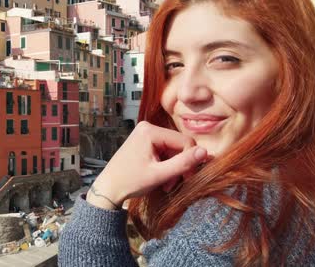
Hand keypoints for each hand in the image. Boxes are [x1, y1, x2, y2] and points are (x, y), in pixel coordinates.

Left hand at [86, 121, 207, 209]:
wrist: (108, 188)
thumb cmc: (130, 182)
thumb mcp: (159, 174)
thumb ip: (183, 163)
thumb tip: (206, 152)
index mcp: (150, 131)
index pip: (185, 141)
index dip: (190, 160)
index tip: (187, 179)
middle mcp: (147, 127)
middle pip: (179, 145)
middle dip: (179, 165)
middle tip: (173, 184)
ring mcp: (145, 133)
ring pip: (173, 149)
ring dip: (173, 168)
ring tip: (166, 184)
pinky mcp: (144, 141)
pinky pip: (164, 151)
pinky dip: (165, 165)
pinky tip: (161, 177)